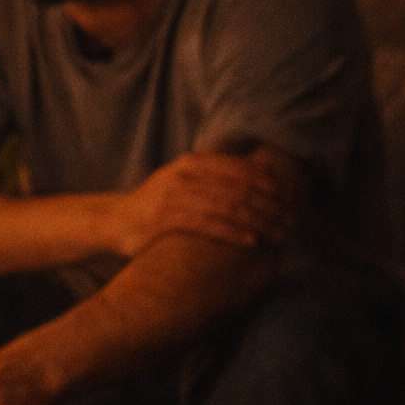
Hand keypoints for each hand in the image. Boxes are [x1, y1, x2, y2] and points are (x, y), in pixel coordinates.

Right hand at [112, 147, 300, 257]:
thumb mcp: (182, 180)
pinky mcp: (166, 220)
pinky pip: (209, 225)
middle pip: (241, 188)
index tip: (289, 201)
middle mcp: (185, 175)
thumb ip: (212, 176)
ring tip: (278, 234)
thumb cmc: (156, 204)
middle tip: (290, 221)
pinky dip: (234, 233)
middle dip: (271, 206)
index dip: (270, 185)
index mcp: (193, 162)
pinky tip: (252, 241)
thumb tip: (256, 178)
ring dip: (259, 221)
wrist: (114, 220)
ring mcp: (175, 196)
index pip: (241, 169)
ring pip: (229, 207)